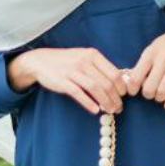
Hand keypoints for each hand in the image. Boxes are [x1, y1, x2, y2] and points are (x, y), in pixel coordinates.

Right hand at [6, 47, 128, 114]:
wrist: (41, 61)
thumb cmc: (67, 62)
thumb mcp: (84, 58)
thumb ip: (99, 68)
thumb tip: (119, 82)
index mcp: (93, 55)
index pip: (114, 72)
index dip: (122, 87)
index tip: (123, 97)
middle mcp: (84, 61)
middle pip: (107, 83)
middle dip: (116, 98)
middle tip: (118, 108)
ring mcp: (73, 71)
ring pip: (96, 89)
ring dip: (106, 102)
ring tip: (110, 111)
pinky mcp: (63, 81)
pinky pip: (79, 94)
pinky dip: (89, 103)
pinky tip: (95, 110)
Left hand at [123, 9, 164, 109]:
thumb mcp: (154, 47)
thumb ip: (145, 63)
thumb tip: (133, 80)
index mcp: (150, 53)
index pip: (136, 77)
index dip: (132, 88)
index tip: (133, 92)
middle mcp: (162, 60)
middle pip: (149, 88)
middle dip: (148, 95)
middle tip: (150, 93)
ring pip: (162, 92)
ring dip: (159, 98)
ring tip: (160, 96)